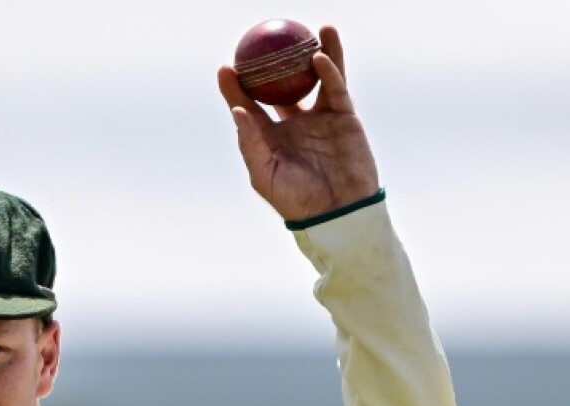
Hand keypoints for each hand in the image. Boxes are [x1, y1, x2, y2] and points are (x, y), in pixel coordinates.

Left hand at [217, 26, 379, 221]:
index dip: (236, 87)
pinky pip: (335, 88)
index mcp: (270, 137)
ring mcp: (320, 117)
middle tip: (264, 38)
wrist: (337, 213)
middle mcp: (293, 122)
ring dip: (313, 52)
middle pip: (282, 84)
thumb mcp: (265, 175)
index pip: (249, 106)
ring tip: (309, 28)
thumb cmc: (296, 201)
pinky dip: (329, 70)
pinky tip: (320, 55)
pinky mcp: (344, 118)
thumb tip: (237, 111)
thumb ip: (250, 143)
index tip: (226, 67)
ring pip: (314, 78)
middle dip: (274, 61)